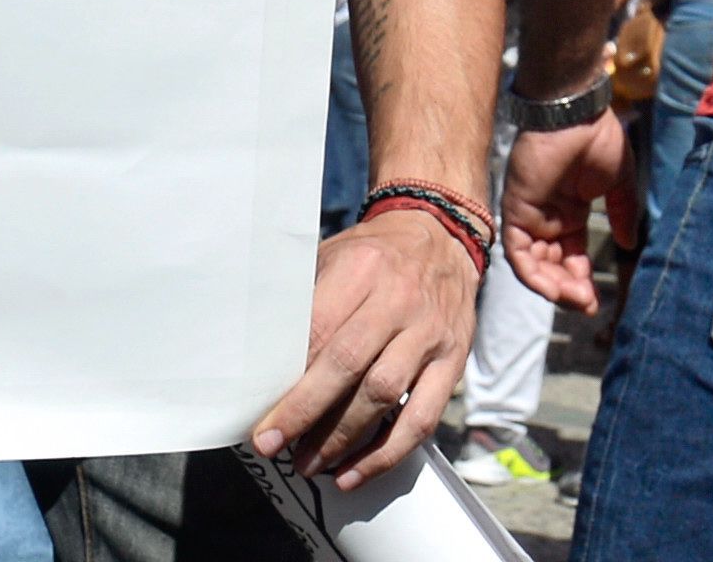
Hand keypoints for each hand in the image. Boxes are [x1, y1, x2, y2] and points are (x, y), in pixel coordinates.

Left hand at [250, 206, 481, 482]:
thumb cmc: (373, 255)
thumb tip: (258, 360)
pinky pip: (423, 418)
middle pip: (348, 365)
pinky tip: (354, 475)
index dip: (288, 380)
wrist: (443, 238)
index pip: (319, 331)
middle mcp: (399, 300)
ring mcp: (430, 333)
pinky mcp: (454, 361)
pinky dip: (387, 453)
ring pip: (384, 394)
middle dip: (306, 413)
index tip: (260, 417)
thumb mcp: (335, 255)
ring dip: (342, 439)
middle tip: (272, 446)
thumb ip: (305, 299)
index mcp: (362, 269)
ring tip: (308, 464)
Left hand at [500, 108, 627, 313]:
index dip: (581, 281)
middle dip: (568, 290)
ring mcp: (529, 216)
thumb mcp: (618, 183)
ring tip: (576, 299)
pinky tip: (553, 288)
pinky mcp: (515, 211)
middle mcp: (547, 219)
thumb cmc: (599, 139)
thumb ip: (621, 214)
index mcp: (570, 214)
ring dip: (552, 287)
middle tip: (587, 305)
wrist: (578, 113)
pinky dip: (532, 274)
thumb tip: (630, 245)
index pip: (571, 258)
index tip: (596, 301)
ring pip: (533, 266)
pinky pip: (518, 253)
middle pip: (552, 267)